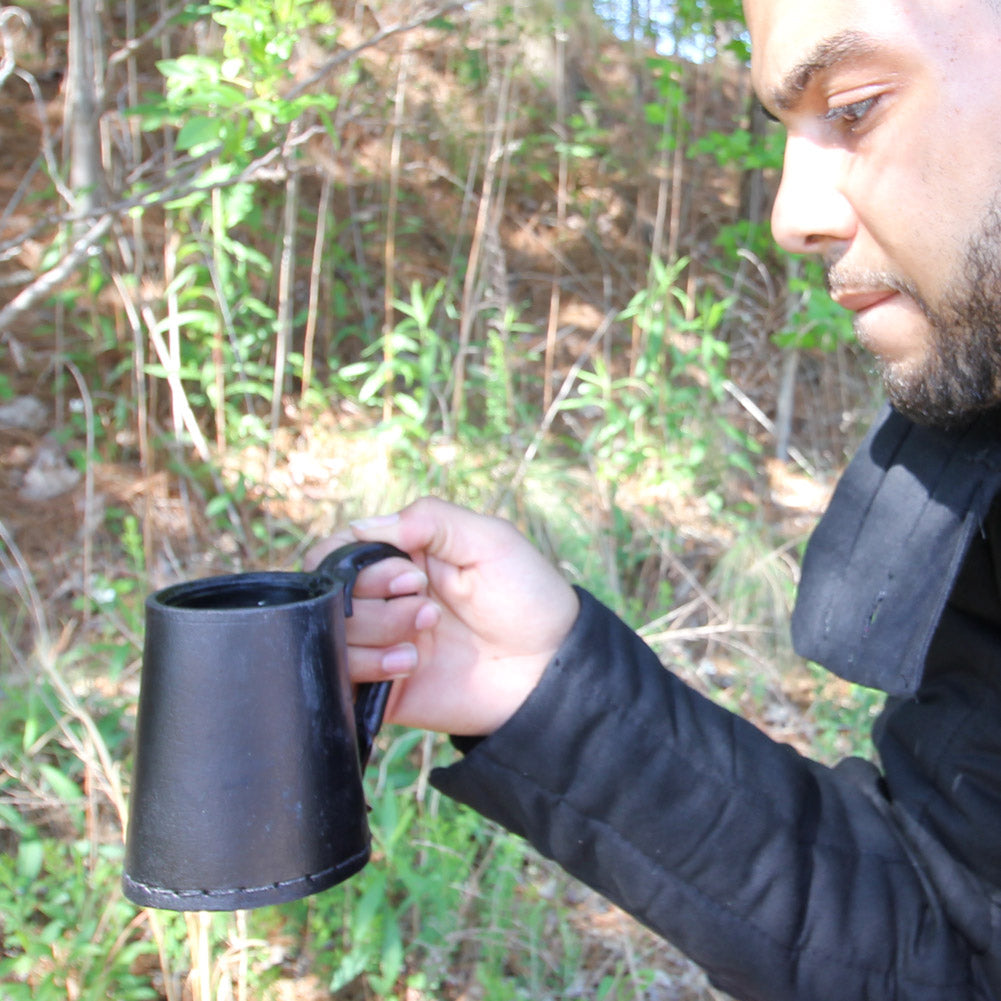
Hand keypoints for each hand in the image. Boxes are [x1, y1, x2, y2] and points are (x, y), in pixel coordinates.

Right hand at [305, 497, 579, 735]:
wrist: (551, 668)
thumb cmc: (527, 596)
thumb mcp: (488, 539)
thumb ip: (429, 519)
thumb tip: (360, 527)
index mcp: (401, 556)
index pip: (338, 551)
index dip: (354, 560)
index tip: (407, 572)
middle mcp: (383, 598)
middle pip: (330, 592)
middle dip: (373, 595)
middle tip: (426, 604)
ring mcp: (380, 643)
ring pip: (333, 633)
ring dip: (378, 629)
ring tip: (427, 635)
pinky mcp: (382, 687)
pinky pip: (342, 677)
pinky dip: (369, 666)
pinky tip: (410, 662)